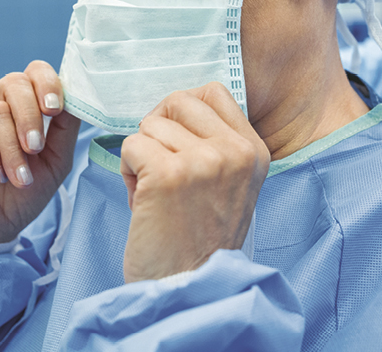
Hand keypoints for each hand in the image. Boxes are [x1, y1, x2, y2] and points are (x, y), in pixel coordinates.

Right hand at [0, 61, 80, 242]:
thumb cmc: (22, 194)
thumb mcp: (55, 161)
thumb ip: (65, 128)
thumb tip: (75, 97)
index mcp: (19, 106)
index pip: (33, 72)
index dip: (47, 82)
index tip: (55, 109)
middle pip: (13, 82)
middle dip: (30, 116)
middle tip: (36, 149)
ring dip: (11, 149)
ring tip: (18, 177)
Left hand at [120, 82, 269, 282]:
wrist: (189, 289)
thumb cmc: (199, 241)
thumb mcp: (230, 185)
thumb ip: (217, 145)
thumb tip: (178, 106)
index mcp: (254, 151)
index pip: (213, 92)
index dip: (182, 111)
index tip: (176, 142)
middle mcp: (234, 152)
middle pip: (177, 101)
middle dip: (158, 130)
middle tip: (160, 168)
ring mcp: (203, 161)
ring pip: (150, 125)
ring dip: (141, 156)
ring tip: (155, 194)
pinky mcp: (168, 174)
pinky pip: (130, 145)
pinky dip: (127, 172)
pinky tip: (142, 202)